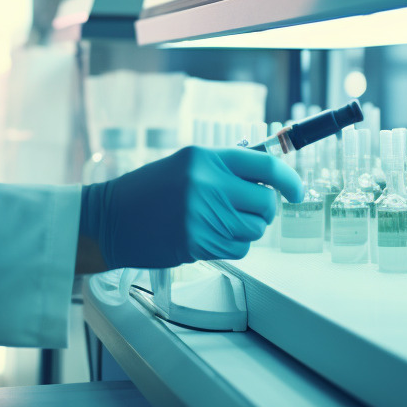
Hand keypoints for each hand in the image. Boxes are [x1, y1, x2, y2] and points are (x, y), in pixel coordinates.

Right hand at [79, 146, 303, 269]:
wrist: (110, 220)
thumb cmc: (147, 192)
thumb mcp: (185, 165)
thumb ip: (224, 168)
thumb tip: (268, 178)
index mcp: (205, 158)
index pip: (265, 165)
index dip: (289, 180)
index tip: (296, 191)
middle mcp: (207, 184)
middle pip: (265, 202)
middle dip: (262, 210)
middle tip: (245, 210)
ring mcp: (203, 215)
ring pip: (255, 229)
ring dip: (245, 230)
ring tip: (218, 223)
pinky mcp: (198, 243)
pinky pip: (239, 249)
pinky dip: (232, 246)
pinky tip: (208, 237)